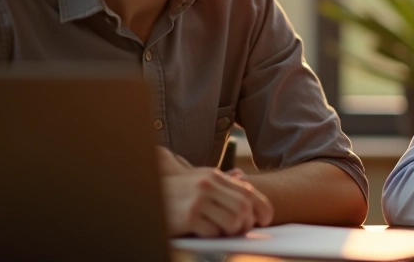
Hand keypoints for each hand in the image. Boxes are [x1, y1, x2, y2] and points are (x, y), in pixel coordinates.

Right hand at [156, 146, 273, 236]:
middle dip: (247, 224)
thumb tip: (242, 178)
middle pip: (243, 208)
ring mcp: (198, 200)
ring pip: (232, 222)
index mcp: (213, 176)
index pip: (247, 191)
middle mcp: (207, 185)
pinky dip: (213, 237)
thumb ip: (221, 182)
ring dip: (231, 233)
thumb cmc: (175, 191)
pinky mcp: (188, 217)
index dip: (262, 206)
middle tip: (242, 232)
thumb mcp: (198, 179)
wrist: (147, 194)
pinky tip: (205, 233)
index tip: (266, 219)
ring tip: (224, 233)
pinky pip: (213, 233)